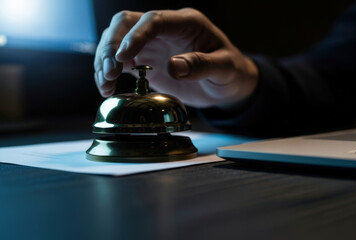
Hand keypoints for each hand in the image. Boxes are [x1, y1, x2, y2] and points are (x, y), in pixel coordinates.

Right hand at [94, 8, 257, 107]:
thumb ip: (202, 65)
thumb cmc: (230, 71)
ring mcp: (153, 43)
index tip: (123, 56)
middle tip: (109, 72)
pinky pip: (120, 60)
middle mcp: (166, 29)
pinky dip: (109, 72)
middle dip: (112, 45)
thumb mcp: (225, 68)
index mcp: (187, 23)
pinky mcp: (146, 59)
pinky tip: (107, 87)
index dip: (137, 36)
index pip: (155, 20)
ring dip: (104, 59)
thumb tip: (174, 66)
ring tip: (105, 84)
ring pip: (117, 39)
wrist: (226, 84)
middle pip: (127, 23)